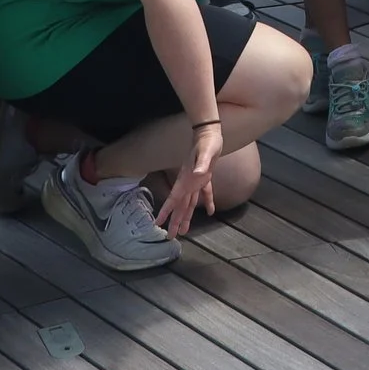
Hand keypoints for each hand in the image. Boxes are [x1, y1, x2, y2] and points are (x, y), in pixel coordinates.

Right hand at [154, 122, 222, 236]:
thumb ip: (202, 163)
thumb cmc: (207, 142)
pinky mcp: (205, 177)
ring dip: (187, 216)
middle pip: (180, 206)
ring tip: (185, 231)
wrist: (209, 133)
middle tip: (171, 237)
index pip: (173, 199)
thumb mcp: (206, 152)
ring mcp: (196, 181)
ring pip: (190, 203)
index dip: (166, 211)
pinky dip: (208, 202)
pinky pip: (205, 193)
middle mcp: (188, 183)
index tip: (157, 223)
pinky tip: (211, 212)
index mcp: (185, 179)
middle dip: (175, 221)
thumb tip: (199, 174)